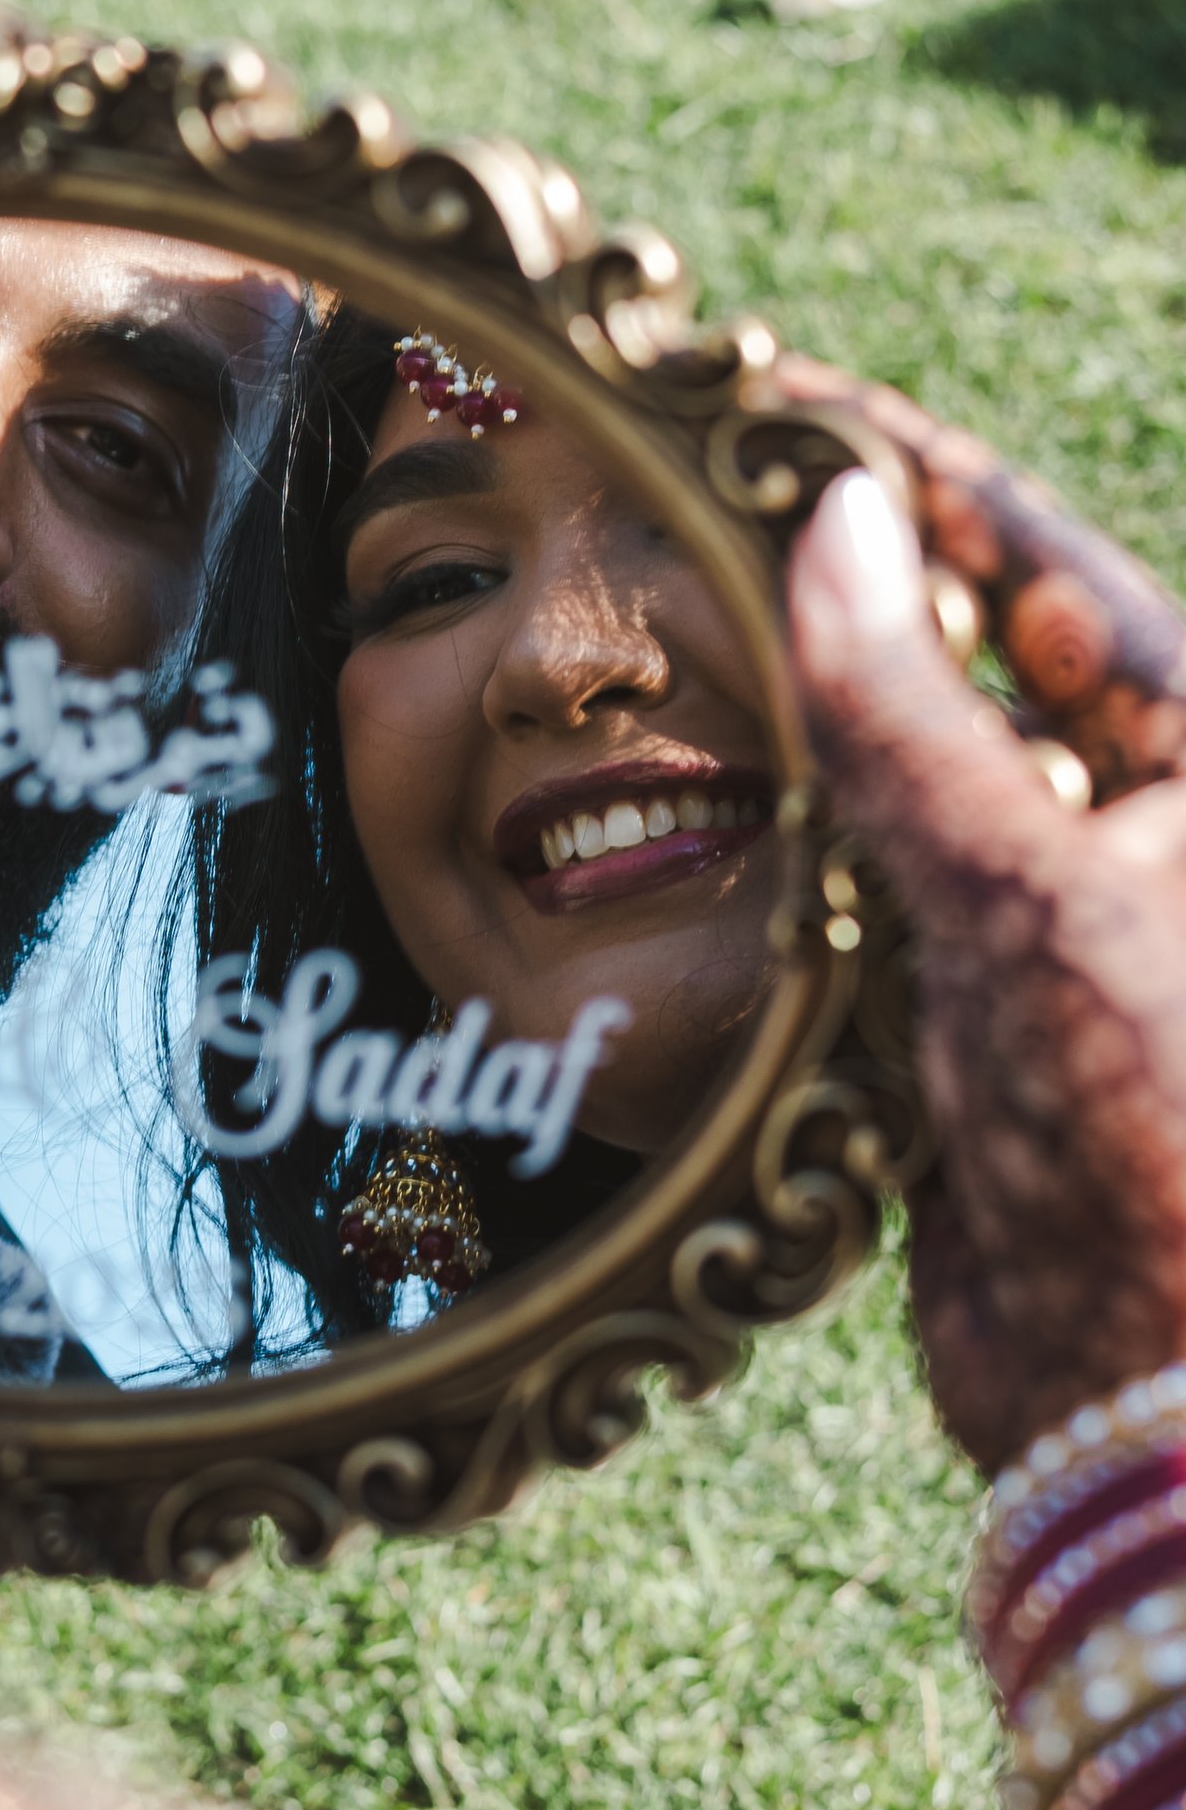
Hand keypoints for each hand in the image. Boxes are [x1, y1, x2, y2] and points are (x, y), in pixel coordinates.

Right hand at [790, 471, 1185, 1473]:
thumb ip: (912, 711)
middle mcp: (1140, 838)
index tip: (791, 402)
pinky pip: (869, 904)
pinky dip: (787, 856)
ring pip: (913, 782)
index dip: (923, 477)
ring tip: (671, 635)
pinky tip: (692, 811)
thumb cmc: (1146, 1141)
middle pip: (982, 661)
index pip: (1054, 568)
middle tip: (698, 506)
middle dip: (851, 587)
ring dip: (806, 725)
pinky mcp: (974, 1037)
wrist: (1145, 1407)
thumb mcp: (1026, 898)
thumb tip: (832, 517)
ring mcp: (1057, 936)